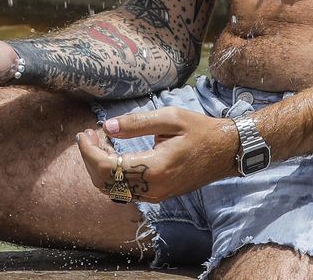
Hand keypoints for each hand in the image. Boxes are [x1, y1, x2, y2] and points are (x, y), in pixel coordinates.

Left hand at [74, 107, 237, 204]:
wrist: (227, 151)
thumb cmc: (201, 131)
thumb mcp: (170, 118)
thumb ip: (136, 123)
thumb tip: (107, 127)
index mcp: (155, 169)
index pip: (108, 168)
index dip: (89, 151)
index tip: (84, 133)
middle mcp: (154, 188)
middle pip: (106, 182)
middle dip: (90, 158)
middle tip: (89, 134)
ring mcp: (157, 195)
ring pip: (114, 189)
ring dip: (100, 166)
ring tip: (100, 140)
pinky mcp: (159, 194)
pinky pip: (126, 190)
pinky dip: (114, 173)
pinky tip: (115, 152)